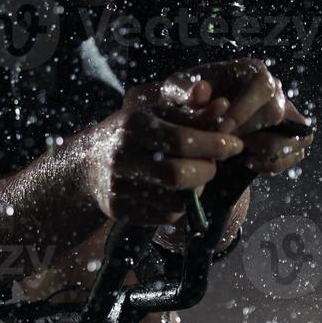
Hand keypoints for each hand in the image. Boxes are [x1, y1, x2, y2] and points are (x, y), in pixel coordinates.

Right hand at [90, 76, 245, 225]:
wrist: (86, 164)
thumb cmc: (131, 134)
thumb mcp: (156, 114)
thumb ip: (191, 111)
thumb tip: (223, 106)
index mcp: (132, 125)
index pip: (182, 139)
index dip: (215, 144)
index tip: (235, 145)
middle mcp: (121, 156)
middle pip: (179, 174)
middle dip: (207, 171)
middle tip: (213, 165)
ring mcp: (118, 186)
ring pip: (175, 200)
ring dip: (196, 191)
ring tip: (195, 177)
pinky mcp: (119, 210)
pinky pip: (165, 216)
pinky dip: (181, 207)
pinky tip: (177, 192)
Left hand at [177, 58, 315, 174]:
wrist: (196, 112)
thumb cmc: (188, 96)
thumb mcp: (180, 89)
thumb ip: (189, 93)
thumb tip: (208, 96)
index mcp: (251, 71)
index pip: (262, 86)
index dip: (244, 110)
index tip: (221, 129)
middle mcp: (275, 89)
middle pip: (276, 111)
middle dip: (249, 133)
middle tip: (225, 144)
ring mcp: (286, 112)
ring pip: (296, 133)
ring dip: (267, 149)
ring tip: (241, 154)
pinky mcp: (289, 135)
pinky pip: (297, 152)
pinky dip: (275, 163)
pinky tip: (248, 163)